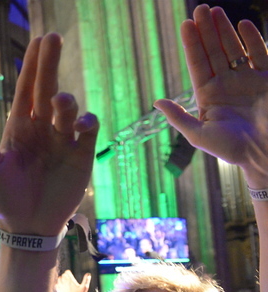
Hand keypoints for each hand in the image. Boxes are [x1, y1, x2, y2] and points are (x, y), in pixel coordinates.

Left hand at [0, 34, 98, 236]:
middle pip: (48, 89)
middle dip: (50, 64)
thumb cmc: (4, 198)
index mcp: (19, 127)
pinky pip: (88, 129)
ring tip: (59, 102)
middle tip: (53, 38)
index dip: (32, 65)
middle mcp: (42, 128)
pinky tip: (77, 125)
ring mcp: (63, 140)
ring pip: (68, 108)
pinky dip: (86, 122)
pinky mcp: (81, 155)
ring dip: (65, 102)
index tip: (39, 40)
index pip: (27, 89)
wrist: (28, 227)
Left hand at [55, 270, 91, 291]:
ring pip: (59, 279)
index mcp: (70, 280)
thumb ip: (86, 280)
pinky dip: (58, 284)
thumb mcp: (84, 287)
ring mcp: (61, 286)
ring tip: (65, 281)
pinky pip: (56, 285)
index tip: (71, 275)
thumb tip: (88, 274)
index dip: (69, 272)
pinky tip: (61, 286)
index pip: (67, 272)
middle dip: (65, 275)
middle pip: (63, 275)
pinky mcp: (59, 290)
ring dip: (61, 279)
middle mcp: (64, 282)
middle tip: (69, 278)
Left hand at [154, 5, 267, 184]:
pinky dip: (252, 39)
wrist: (264, 155)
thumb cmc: (231, 150)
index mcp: (208, 96)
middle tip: (199, 9)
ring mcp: (248, 80)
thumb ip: (179, 117)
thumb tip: (157, 102)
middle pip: (214, 51)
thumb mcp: (199, 135)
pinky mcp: (267, 80)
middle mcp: (227, 85)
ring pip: (235, 49)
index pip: (198, 64)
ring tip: (214, 11)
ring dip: (225, 30)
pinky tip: (242, 24)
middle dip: (206, 31)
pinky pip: (260, 54)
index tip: (185, 24)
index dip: (192, 44)